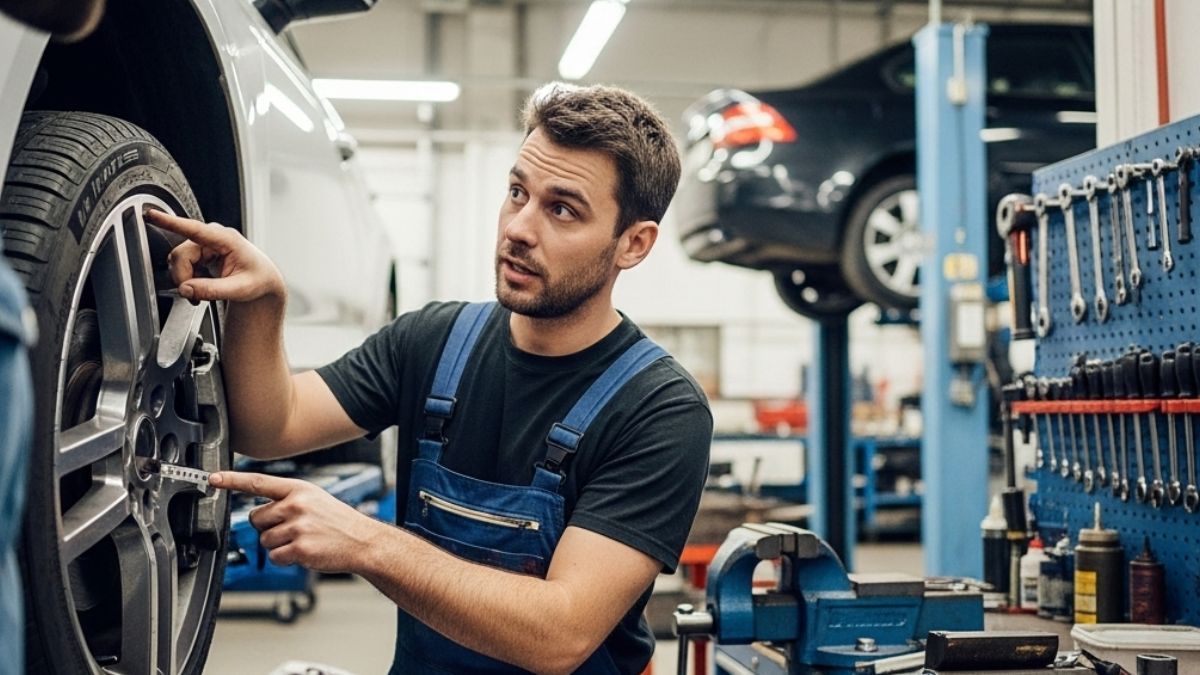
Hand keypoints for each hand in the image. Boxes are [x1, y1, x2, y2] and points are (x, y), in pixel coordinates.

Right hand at [145, 210, 285, 302]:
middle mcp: (212, 238)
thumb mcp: (240, 290)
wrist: (262, 281)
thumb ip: (213, 290)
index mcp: (226, 239)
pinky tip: (201, 286)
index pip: (193, 229)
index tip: (151, 214)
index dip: (170, 222)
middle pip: (180, 255)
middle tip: (196, 297)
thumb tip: (186, 289)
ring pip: (178, 261)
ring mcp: (204, 244)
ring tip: (202, 293)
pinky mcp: (199, 252)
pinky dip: (188, 279)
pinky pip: (181, 266)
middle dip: (184, 278)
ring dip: (185, 280)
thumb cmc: (257, 280)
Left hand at [211, 471, 380, 572]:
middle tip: (292, 529)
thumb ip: (287, 500)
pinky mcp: (300, 549)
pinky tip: (303, 552)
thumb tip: (258, 512)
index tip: (213, 478)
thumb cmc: (338, 522)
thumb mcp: (315, 499)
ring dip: (278, 545)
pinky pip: (275, 556)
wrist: (363, 541)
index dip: (232, 480)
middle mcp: (297, 505)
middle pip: (256, 518)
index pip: (258, 482)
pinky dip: (286, 559)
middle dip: (269, 527)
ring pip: (264, 540)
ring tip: (302, 540)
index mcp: (299, 489)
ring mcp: (298, 527)